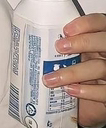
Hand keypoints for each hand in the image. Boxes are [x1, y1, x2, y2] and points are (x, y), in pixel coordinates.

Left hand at [42, 13, 105, 127]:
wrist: (83, 103)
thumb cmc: (74, 73)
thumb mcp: (68, 56)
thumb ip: (62, 45)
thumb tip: (29, 35)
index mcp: (98, 38)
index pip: (100, 23)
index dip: (86, 23)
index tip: (66, 30)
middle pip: (104, 41)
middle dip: (83, 42)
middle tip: (59, 47)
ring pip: (101, 67)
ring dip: (73, 72)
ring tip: (51, 79)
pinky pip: (105, 92)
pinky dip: (87, 91)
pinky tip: (70, 90)